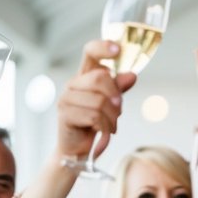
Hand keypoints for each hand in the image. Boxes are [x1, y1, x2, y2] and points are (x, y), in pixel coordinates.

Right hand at [54, 41, 135, 160]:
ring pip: (100, 101)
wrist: (77, 149)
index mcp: (84, 76)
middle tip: (118, 112)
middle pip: (100, 78)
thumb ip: (119, 89)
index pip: (90, 53)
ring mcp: (66, 98)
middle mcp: (73, 84)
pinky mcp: (65, 114)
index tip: (118, 48)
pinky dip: (105, 128)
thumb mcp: (110, 104)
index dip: (103, 47)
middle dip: (116, 97)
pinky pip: (95, 117)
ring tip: (110, 126)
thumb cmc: (94, 124)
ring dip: (112, 118)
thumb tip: (131, 75)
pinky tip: (103, 133)